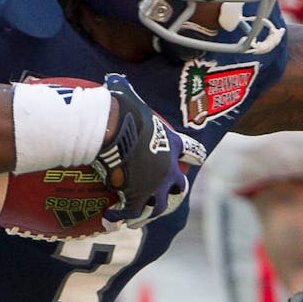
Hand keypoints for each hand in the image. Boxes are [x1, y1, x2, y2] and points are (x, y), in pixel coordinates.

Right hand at [93, 74, 205, 226]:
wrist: (114, 129)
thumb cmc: (122, 109)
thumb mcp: (128, 97)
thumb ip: (124, 90)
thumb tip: (114, 79)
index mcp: (172, 144)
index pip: (193, 152)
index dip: (193, 156)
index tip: (194, 161)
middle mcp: (169, 168)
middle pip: (179, 187)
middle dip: (173, 193)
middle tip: (163, 200)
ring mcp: (156, 185)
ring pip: (157, 207)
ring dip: (146, 214)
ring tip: (132, 221)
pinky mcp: (138, 197)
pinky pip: (130, 212)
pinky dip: (120, 216)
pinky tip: (108, 218)